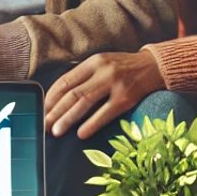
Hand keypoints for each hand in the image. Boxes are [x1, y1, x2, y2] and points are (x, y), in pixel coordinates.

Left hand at [44, 51, 164, 139]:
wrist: (155, 66)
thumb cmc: (124, 68)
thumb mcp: (103, 64)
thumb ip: (84, 76)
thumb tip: (60, 99)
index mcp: (93, 62)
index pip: (65, 81)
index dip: (51, 97)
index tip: (41, 110)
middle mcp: (102, 70)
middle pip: (72, 93)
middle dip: (55, 111)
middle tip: (44, 125)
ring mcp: (115, 83)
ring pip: (85, 102)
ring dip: (68, 118)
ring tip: (56, 131)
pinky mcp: (127, 97)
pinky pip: (105, 113)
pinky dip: (91, 124)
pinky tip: (81, 134)